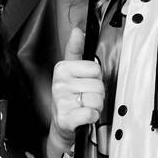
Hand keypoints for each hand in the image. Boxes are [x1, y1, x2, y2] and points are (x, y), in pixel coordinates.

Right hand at [50, 26, 104, 142]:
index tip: (86, 83)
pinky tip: (83, 116)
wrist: (62, 126)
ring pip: (96, 99)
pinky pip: (90, 114)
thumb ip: (75, 51)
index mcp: (61, 69)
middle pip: (98, 84)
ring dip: (95, 106)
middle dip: (97, 94)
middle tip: (85, 98)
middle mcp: (59, 84)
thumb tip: (77, 31)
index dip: (96, 78)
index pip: (95, 68)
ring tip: (84, 107)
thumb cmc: (69, 99)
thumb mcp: (70, 72)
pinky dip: (91, 117)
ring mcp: (61, 101)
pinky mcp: (65, 118)